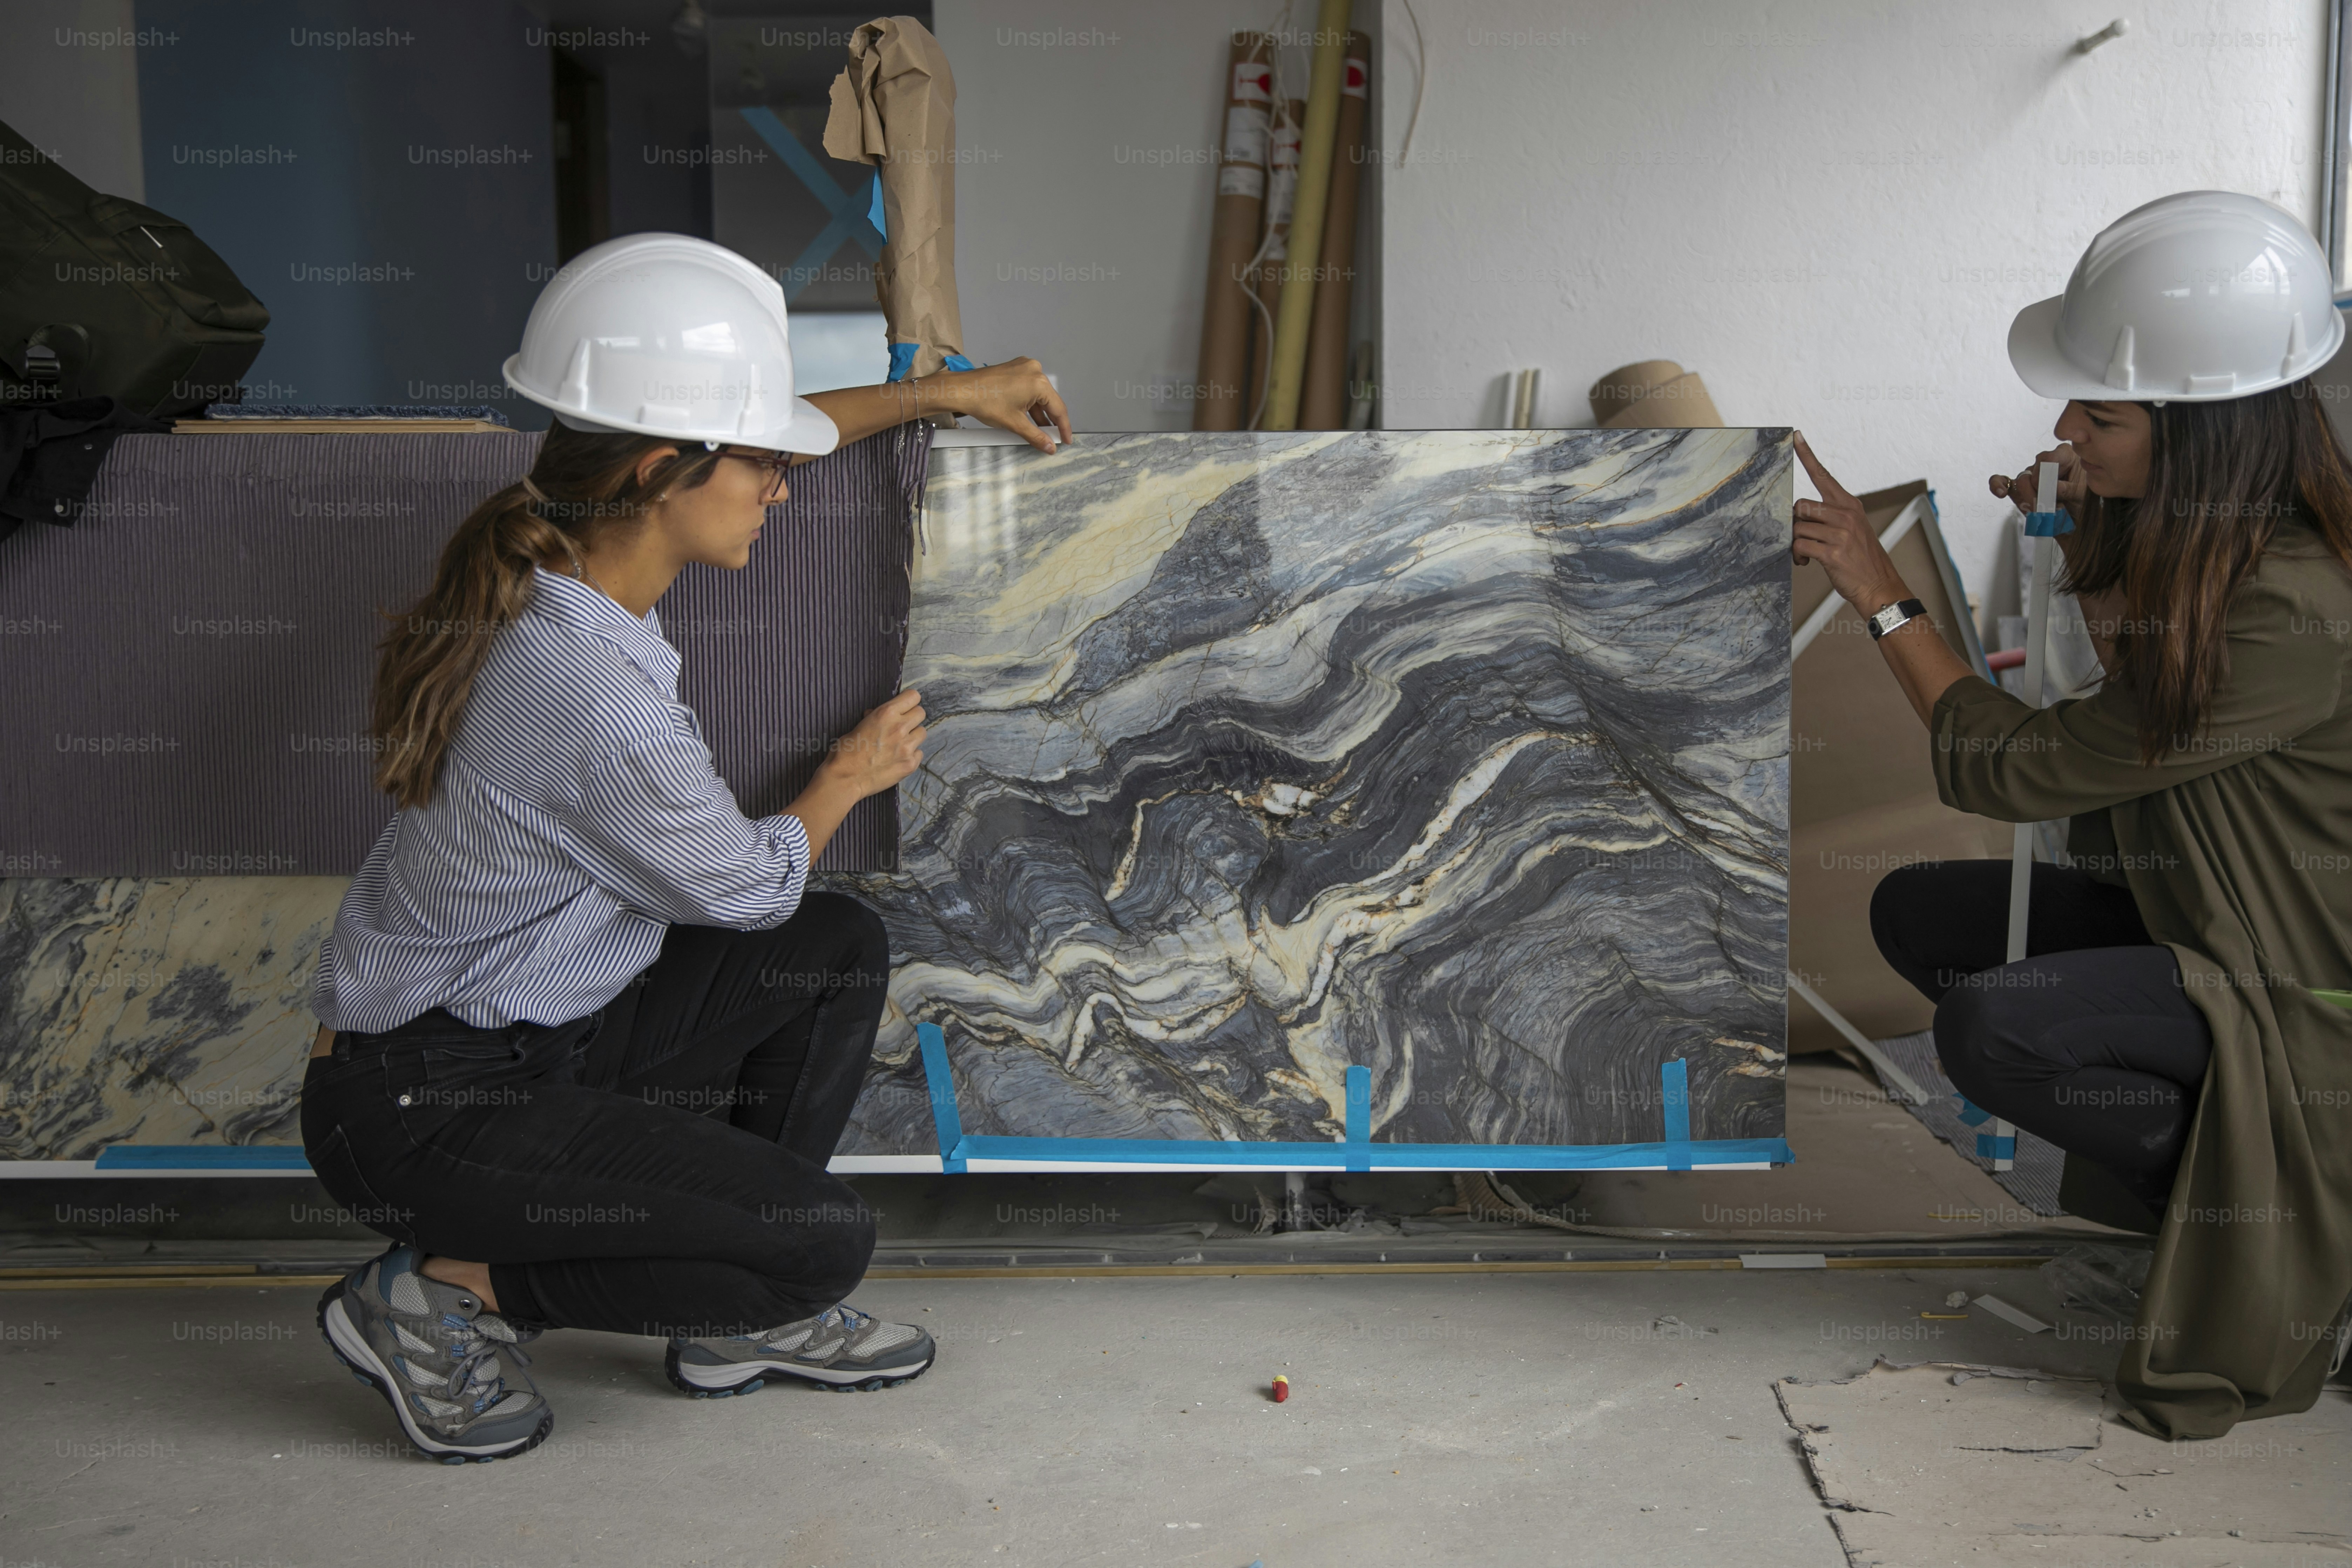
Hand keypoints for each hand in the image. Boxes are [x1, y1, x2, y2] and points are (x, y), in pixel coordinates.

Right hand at [821, 688, 925, 799]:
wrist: (845, 778)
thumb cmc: (845, 751)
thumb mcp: (857, 726)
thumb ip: (873, 717)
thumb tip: (876, 713)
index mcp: (886, 714)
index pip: (913, 696)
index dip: (909, 701)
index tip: (904, 707)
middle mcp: (900, 728)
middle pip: (921, 713)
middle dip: (912, 717)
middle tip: (901, 726)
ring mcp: (907, 747)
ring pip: (922, 733)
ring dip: (913, 736)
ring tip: (899, 744)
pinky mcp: (910, 764)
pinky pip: (919, 753)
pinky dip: (911, 755)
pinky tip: (898, 758)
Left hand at [921, 356, 1072, 452]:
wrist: (961, 390)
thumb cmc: (985, 402)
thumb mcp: (1014, 423)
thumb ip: (1036, 436)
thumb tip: (1050, 447)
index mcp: (1038, 382)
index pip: (1058, 408)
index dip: (1064, 427)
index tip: (1066, 440)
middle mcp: (1034, 370)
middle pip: (1049, 400)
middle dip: (1050, 421)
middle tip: (1053, 438)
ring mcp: (1024, 367)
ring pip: (1038, 395)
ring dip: (1039, 413)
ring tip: (1040, 431)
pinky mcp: (1014, 369)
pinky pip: (1028, 388)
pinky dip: (1029, 403)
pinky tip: (1028, 418)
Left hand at [1792, 431, 1907, 611]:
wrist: (1880, 586)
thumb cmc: (1861, 560)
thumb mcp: (1852, 530)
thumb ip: (1831, 517)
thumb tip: (1800, 515)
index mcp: (1850, 505)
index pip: (1824, 475)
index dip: (1807, 455)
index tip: (1796, 436)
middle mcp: (1846, 514)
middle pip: (1800, 505)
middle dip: (1796, 523)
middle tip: (1803, 538)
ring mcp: (1840, 532)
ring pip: (1797, 527)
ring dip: (1796, 543)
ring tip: (1807, 554)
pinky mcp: (1832, 552)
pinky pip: (1799, 546)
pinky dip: (1797, 556)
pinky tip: (1806, 562)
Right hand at [1988, 445, 2086, 517]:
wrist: (2079, 517)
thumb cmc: (2084, 500)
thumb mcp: (2084, 494)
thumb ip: (2071, 489)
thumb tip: (2055, 488)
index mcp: (2064, 456)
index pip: (2048, 458)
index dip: (2046, 475)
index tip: (2051, 490)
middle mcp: (2046, 463)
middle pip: (2032, 471)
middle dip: (2038, 493)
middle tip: (2048, 508)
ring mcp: (2031, 475)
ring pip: (2021, 482)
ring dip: (2031, 501)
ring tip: (2044, 512)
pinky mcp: (2019, 488)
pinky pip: (2002, 481)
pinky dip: (1998, 485)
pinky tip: (2001, 492)